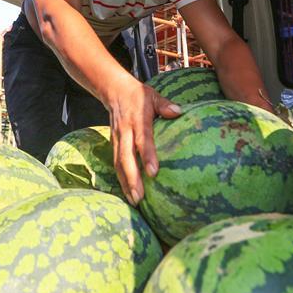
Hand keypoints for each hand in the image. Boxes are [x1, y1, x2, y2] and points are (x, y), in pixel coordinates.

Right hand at [107, 77, 181, 205]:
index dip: (147, 156)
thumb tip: (178, 111)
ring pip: (118, 164)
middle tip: (140, 197)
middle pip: (126, 158)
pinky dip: (121, 179)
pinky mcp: (113, 144)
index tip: (153, 172)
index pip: (142, 140)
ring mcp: (117, 139)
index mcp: (137, 120)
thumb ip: (165, 105)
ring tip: (134, 201)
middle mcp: (125, 132)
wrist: (114, 91)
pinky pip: (116, 164)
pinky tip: (128, 193)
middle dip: (132, 178)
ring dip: (125, 183)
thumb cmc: (139, 96)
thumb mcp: (153, 96)